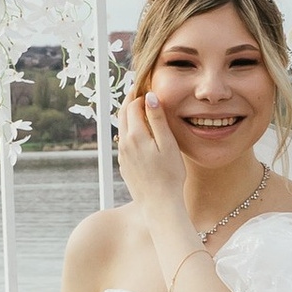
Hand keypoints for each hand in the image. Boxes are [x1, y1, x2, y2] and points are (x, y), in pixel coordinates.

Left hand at [116, 86, 192, 227]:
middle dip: (131, 102)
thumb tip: (150, 97)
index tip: (146, 87)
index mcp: (135, 135)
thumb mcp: (168, 144)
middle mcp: (124, 144)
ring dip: (129, 117)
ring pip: (122, 129)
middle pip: (123, 115)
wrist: (159, 204)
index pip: (132, 106)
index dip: (139, 94)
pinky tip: (141, 134)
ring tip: (140, 110)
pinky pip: (124, 143)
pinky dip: (130, 132)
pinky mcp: (124, 166)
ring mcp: (123, 156)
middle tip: (140, 92)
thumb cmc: (169, 175)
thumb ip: (158, 119)